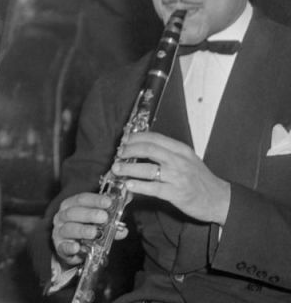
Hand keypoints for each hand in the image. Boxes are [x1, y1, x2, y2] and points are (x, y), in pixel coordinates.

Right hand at [51, 191, 127, 265]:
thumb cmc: (84, 230)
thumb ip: (110, 224)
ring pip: (68, 228)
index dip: (95, 200)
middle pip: (73, 212)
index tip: (108, 202)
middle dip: (89, 214)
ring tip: (95, 232)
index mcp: (71, 205)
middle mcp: (62, 216)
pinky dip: (70, 247)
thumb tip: (124, 229)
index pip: (82, 199)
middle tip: (103, 217)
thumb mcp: (96, 223)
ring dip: (82, 230)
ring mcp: (60, 231)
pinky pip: (63, 247)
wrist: (72, 249)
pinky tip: (77, 247)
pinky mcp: (60, 247)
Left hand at [114, 131, 231, 224]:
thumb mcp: (187, 160)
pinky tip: (128, 185)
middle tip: (118, 154)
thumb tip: (142, 147)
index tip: (124, 140)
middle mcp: (179, 161)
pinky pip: (153, 188)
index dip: (136, 138)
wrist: (220, 200)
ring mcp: (178, 177)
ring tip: (116, 169)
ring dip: (128, 168)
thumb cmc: (200, 179)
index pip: (155, 138)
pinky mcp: (177, 193)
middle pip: (148, 150)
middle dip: (129, 150)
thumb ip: (168, 153)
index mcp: (181, 150)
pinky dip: (139, 186)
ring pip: (148, 169)